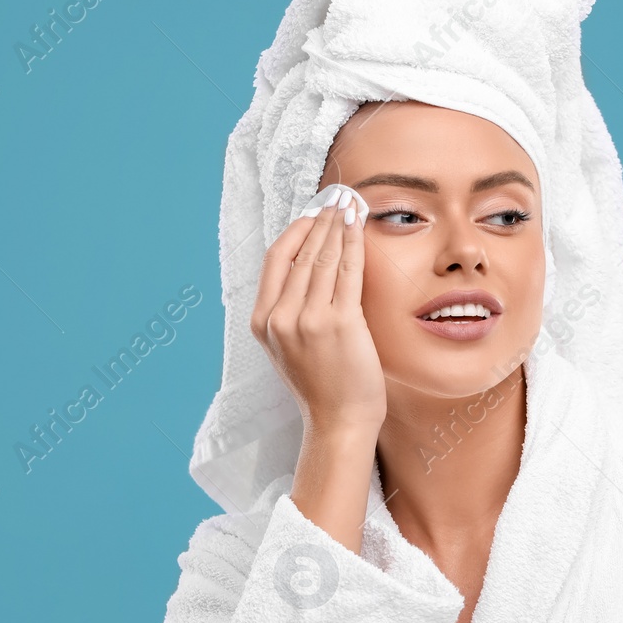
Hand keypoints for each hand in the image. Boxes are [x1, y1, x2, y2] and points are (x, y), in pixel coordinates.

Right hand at [251, 184, 384, 436]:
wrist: (339, 422)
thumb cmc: (322, 386)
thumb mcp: (290, 347)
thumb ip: (289, 312)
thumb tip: (308, 268)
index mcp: (263, 323)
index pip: (275, 261)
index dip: (295, 232)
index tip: (314, 214)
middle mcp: (280, 318)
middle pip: (300, 254)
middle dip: (321, 222)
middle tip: (337, 199)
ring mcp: (308, 320)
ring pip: (322, 258)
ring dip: (338, 226)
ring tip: (350, 207)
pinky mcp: (339, 323)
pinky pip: (347, 271)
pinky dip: (353, 243)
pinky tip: (360, 227)